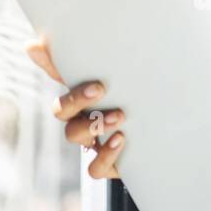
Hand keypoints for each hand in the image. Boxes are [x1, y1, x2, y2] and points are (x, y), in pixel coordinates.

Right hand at [27, 35, 126, 179]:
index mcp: (82, 95)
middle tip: (101, 89)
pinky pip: (94, 169)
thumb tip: (37, 41)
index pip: (59, 81)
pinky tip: (120, 140)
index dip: (59, 74)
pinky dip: (103, 156)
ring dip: (92, 126)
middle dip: (78, 100)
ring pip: (75, 137)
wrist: (173, 127)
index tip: (86, 76)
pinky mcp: (109, 164)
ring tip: (119, 117)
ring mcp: (94, 142)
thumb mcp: (122, 73)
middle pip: (62, 112)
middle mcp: (83, 118)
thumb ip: (90, 56)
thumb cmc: (139, 94)